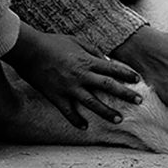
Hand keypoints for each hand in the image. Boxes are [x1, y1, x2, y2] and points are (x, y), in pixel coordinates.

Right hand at [2, 23, 142, 128]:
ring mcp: (69, 87)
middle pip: (108, 86)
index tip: (138, 80)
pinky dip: (76, 120)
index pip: (112, 68)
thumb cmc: (53, 43)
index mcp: (87, 61)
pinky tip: (85, 127)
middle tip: (139, 101)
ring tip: (119, 119)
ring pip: (92, 102)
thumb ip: (93, 51)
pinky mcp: (56, 96)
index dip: (127, 74)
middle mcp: (81, 75)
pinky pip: (68, 111)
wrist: (28, 50)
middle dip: (125, 94)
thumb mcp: (77, 41)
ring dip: (106, 112)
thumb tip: (107, 60)